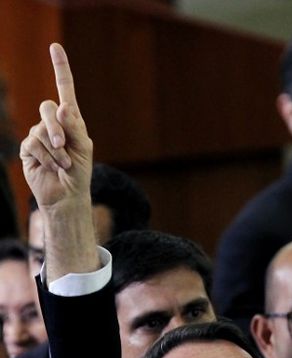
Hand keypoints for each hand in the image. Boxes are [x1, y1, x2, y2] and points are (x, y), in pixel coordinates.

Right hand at [19, 43, 92, 214]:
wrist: (66, 195)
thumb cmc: (79, 172)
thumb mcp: (82, 149)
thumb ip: (74, 128)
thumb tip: (63, 106)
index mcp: (71, 119)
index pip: (65, 89)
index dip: (60, 68)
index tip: (55, 47)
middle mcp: (53, 123)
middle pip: (48, 108)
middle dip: (56, 127)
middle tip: (64, 146)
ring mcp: (38, 134)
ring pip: (41, 131)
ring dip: (55, 151)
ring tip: (63, 165)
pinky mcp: (27, 148)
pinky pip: (33, 144)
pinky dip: (46, 157)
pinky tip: (52, 167)